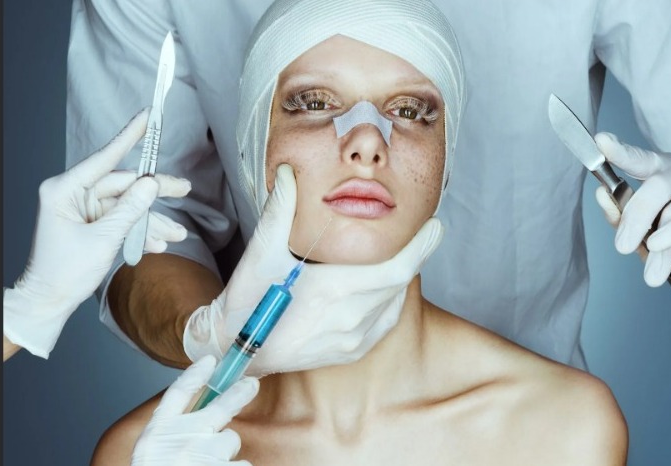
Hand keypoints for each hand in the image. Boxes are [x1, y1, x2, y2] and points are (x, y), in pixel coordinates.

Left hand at [3, 109, 191, 357]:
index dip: (129, 137)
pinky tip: (158, 244)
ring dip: (152, 221)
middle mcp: (75, 195)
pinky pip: (123, 221)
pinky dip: (141, 232)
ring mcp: (85, 210)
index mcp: (65, 190)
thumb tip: (151, 184)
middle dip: (154, 193)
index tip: (147, 116)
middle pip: (124, 185)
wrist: (50, 302)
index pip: (104, 158)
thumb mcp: (103, 240)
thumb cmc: (64, 272)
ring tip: (176, 234)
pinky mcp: (94, 225)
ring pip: (128, 206)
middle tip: (184, 190)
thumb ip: (130, 210)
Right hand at [131, 355, 257, 465]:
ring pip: (230, 441)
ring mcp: (202, 455)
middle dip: (239, 393)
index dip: (195, 374)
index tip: (210, 361)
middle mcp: (181, 439)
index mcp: (157, 434)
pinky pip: (241, 465)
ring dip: (225, 453)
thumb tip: (202, 417)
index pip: (178, 394)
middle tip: (252, 384)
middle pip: (218, 406)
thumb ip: (172, 434)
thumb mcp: (153, 453)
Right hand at [184, 164, 443, 374]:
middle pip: (400, 284)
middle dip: (415, 257)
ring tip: (404, 256)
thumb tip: (291, 173)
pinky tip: (386, 289)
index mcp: (334, 291)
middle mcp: (350, 320)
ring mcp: (353, 341)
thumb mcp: (260, 253)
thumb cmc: (247, 299)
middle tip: (425, 234)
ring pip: (395, 303)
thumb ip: (280, 211)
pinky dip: (391, 302)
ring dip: (402, 279)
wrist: (234, 347)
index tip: (436, 227)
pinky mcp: (350, 353)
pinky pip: (385, 324)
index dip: (421, 248)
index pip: (397, 269)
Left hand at [594, 132, 670, 310]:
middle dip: (636, 218)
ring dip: (659, 238)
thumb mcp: (645, 224)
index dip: (620, 152)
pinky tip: (660, 247)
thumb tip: (601, 194)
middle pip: (657, 186)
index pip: (639, 159)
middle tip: (622, 246)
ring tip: (648, 262)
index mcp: (662, 170)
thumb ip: (623, 212)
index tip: (601, 141)